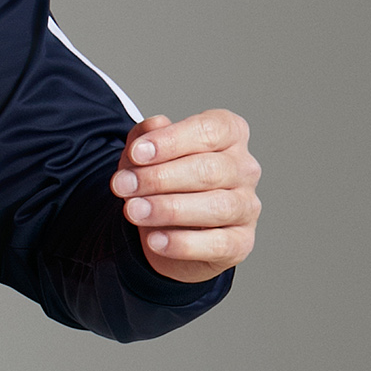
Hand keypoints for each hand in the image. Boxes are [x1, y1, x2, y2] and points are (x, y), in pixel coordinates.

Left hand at [113, 111, 260, 282]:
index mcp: (230, 135)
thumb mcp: (145, 155)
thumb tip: (153, 126)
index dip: (171, 141)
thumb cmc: (163, 182)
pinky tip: (155, 240)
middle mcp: (245, 169)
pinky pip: (218, 244)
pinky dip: (183, 244)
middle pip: (209, 169)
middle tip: (122, 185)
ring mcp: (247, 206)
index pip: (209, 130)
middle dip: (160, 178)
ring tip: (133, 211)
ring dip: (169, 209)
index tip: (136, 153)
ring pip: (216, 206)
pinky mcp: (241, 242)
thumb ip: (145, 138)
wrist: (166, 229)